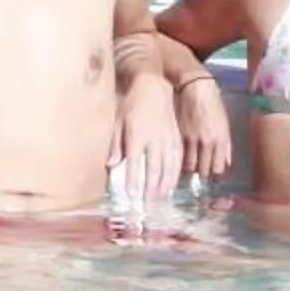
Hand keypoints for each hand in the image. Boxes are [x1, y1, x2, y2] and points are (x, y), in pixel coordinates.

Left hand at [114, 76, 185, 204]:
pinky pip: (178, 159)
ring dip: (165, 184)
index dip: (134, 180)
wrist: (154, 87)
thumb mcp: (118, 121)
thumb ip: (116, 143)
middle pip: (155, 168)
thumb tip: (111, 164)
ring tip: (161, 199)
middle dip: (152, 188)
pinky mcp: (176, 138)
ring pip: (169, 166)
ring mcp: (168, 138)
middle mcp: (154, 138)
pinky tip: (172, 184)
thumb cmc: (132, 105)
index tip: (132, 195)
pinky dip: (176, 174)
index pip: (135, 162)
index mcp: (137, 134)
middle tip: (148, 203)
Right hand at [174, 75, 235, 180]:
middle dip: (202, 176)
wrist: (195, 87)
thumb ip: (226, 146)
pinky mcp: (178, 134)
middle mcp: (206, 142)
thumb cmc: (213, 104)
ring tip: (190, 172)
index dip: (215, 176)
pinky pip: (179, 154)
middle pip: (203, 170)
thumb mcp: (225, 124)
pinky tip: (180, 163)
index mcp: (220, 140)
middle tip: (200, 178)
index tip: (213, 179)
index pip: (217, 168)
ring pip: (189, 165)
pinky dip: (179, 161)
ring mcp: (191, 139)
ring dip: (190, 171)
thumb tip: (227, 163)